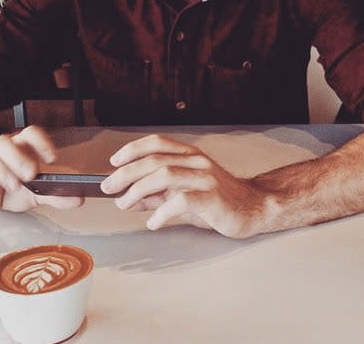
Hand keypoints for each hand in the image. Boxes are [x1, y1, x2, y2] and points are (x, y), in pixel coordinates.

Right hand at [0, 125, 83, 213]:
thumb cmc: (15, 189)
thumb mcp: (38, 193)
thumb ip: (57, 194)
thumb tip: (78, 198)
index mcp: (21, 148)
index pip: (30, 134)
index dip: (42, 142)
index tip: (53, 158)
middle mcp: (1, 151)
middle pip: (6, 142)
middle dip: (19, 156)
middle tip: (31, 173)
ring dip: (1, 169)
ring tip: (14, 184)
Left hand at [101, 135, 265, 237]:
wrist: (254, 208)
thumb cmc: (218, 200)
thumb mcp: (182, 195)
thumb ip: (157, 195)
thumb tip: (130, 198)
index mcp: (190, 154)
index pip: (157, 143)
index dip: (133, 149)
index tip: (114, 161)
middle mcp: (197, 161)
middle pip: (155, 160)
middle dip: (127, 173)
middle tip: (109, 187)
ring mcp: (205, 177)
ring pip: (165, 175)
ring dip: (139, 190)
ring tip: (125, 204)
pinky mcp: (212, 197)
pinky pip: (182, 200)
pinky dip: (162, 211)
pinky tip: (153, 221)